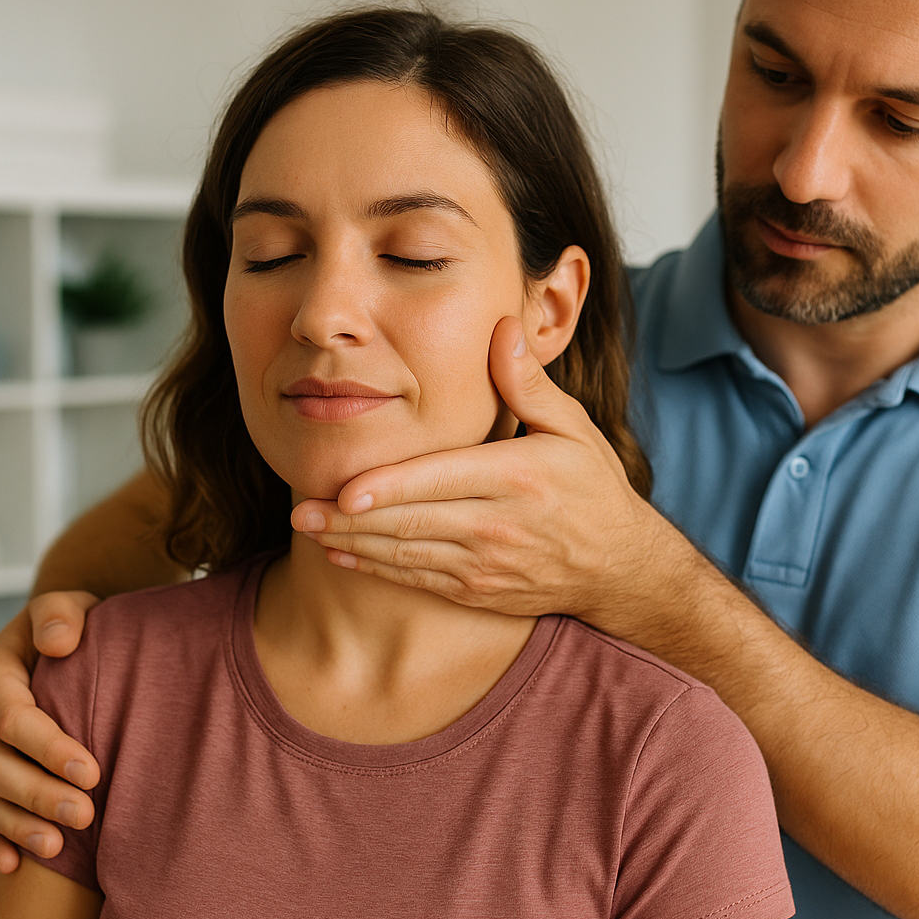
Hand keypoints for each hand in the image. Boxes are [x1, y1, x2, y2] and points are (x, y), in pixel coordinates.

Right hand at [0, 591, 101, 871]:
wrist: (61, 646)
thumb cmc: (73, 626)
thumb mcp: (70, 605)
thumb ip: (61, 614)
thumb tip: (58, 642)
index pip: (13, 718)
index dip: (49, 748)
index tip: (92, 771)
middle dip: (38, 795)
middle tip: (85, 815)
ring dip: (19, 826)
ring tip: (58, 849)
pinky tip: (13, 865)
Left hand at [292, 316, 683, 629]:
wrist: (619, 568)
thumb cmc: (592, 488)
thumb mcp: (572, 428)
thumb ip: (528, 382)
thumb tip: (501, 326)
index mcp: (519, 478)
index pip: (442, 482)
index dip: (390, 490)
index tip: (345, 491)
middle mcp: (500, 526)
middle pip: (414, 524)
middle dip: (351, 521)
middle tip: (299, 512)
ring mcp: (487, 565)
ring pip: (409, 556)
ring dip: (354, 546)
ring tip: (307, 530)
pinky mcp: (478, 592)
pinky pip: (419, 581)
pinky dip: (377, 569)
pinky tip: (342, 555)